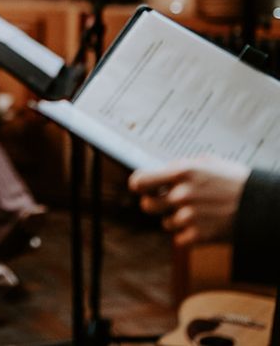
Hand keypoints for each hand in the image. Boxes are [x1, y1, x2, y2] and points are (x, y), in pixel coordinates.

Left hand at [128, 157, 250, 246]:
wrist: (264, 207)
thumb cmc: (235, 181)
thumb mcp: (208, 163)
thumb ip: (180, 167)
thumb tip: (160, 172)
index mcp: (182, 172)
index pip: (140, 181)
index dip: (139, 186)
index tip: (142, 188)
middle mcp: (182, 194)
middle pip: (147, 206)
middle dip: (155, 204)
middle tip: (167, 202)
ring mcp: (189, 216)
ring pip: (165, 222)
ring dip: (176, 219)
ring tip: (198, 212)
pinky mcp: (199, 236)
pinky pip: (179, 238)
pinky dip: (188, 235)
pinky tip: (203, 225)